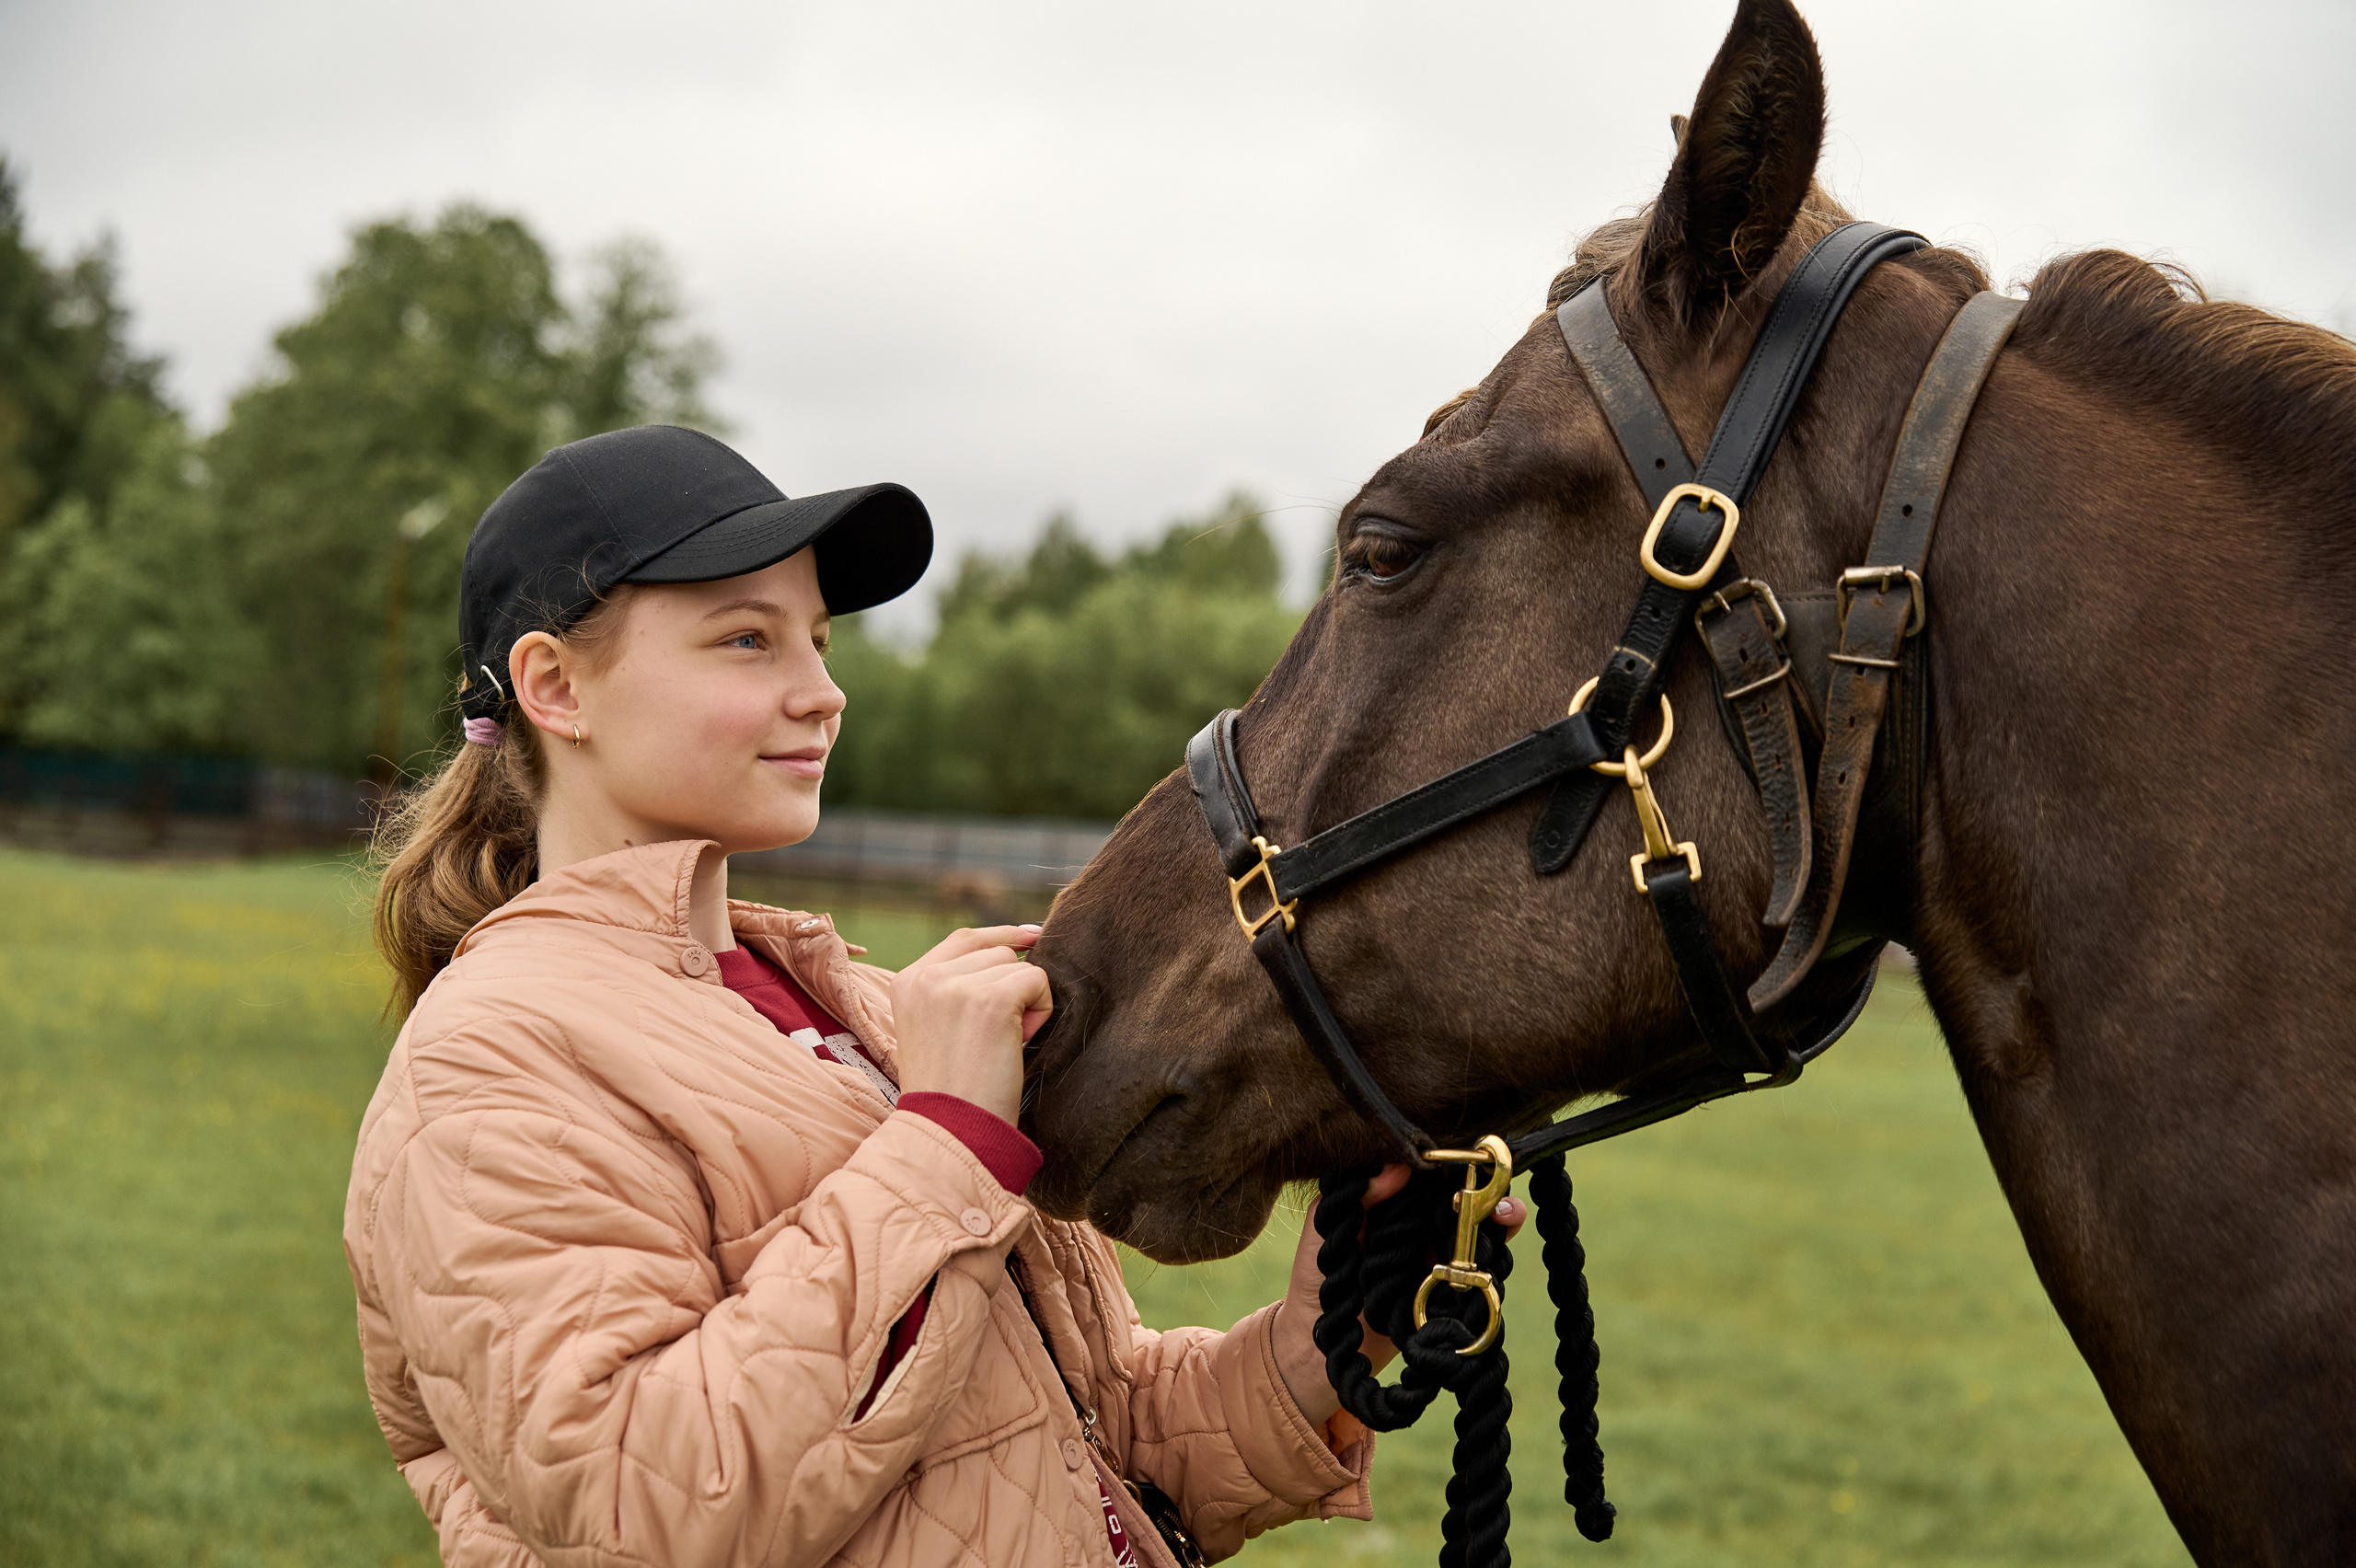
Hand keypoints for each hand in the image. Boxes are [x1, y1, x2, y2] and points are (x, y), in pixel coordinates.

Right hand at [888, 925, 1051, 1123]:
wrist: (950, 1131)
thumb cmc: (951, 1091)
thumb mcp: (933, 1027)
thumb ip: (954, 988)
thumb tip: (1013, 947)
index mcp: (907, 981)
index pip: (964, 939)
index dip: (1001, 936)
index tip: (1031, 937)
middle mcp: (927, 977)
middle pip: (996, 952)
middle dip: (1011, 987)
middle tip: (996, 1037)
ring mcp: (957, 986)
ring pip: (1019, 966)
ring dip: (1026, 1002)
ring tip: (1002, 1044)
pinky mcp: (991, 999)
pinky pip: (1037, 981)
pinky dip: (1041, 1011)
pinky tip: (1018, 1043)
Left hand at [1269, 1163, 1528, 1423]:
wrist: (1320, 1345)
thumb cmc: (1316, 1280)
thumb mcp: (1325, 1226)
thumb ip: (1357, 1193)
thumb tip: (1400, 1166)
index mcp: (1392, 1207)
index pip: (1429, 1178)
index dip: (1452, 1166)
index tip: (1470, 1158)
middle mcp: (1418, 1229)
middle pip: (1462, 1201)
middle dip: (1486, 1190)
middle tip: (1497, 1188)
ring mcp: (1437, 1259)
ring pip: (1477, 1231)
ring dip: (1499, 1217)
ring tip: (1506, 1212)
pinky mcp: (1448, 1292)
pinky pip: (1479, 1270)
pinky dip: (1497, 1252)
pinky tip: (1505, 1235)